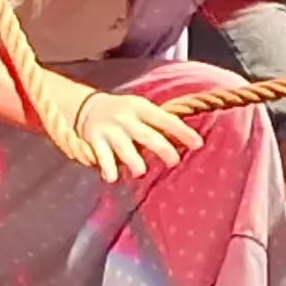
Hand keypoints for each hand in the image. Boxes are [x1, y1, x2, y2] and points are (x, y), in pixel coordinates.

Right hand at [65, 87, 204, 183]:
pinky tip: (112, 178)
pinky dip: (107, 168)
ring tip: (140, 171)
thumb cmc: (125, 113)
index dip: (183, 132)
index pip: (166, 120)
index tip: (198, 144)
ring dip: (133, 160)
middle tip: (174, 162)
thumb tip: (191, 141)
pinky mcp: (95, 141)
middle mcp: (127, 118)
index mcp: (142, 108)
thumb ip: (160, 124)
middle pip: (147, 135)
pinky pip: (102, 156)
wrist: (87, 107)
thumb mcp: (141, 110)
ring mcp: (110, 130)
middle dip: (162, 149)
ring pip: (124, 147)